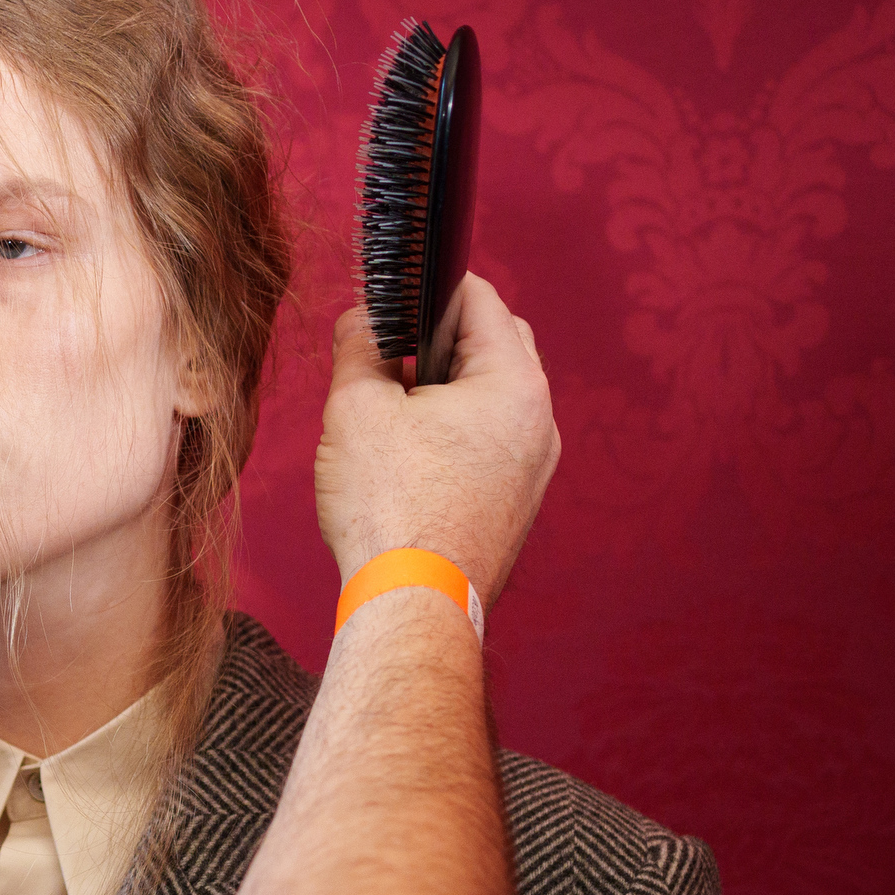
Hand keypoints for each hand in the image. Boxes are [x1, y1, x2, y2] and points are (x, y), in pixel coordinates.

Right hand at [315, 273, 559, 606]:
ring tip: (388, 418)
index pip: (479, 299)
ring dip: (443, 394)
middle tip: (382, 362)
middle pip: (491, 347)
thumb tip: (362, 318)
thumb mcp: (354, 408)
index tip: (385, 300)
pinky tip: (407, 463)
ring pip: (490, 401)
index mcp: (514, 383)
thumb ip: (358, 347)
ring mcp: (535, 468)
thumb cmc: (391, 507)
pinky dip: (454, 437)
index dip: (424, 291)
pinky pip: (490, 446)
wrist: (414, 602)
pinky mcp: (517, 505)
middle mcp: (540, 422)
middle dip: (435, 344)